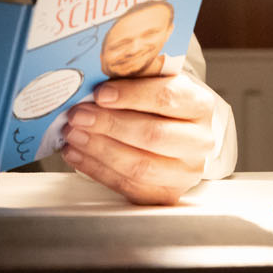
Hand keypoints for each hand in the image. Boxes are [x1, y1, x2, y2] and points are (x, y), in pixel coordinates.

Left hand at [59, 55, 216, 203]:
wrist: (175, 131)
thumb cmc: (158, 103)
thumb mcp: (152, 81)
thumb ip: (129, 79)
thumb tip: (90, 79)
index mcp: (198, 104)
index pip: (167, 98)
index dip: (131, 96)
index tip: (100, 94)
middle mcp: (198, 141)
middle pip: (153, 135)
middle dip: (109, 125)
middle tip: (78, 115)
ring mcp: (185, 172)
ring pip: (141, 166)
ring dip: (99, 150)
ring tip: (73, 135)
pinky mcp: (166, 194)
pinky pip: (128, 186)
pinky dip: (96, 170)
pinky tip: (77, 154)